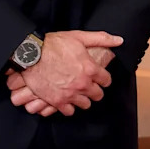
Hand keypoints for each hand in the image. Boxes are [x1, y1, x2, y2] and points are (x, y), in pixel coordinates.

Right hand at [7, 30, 122, 116]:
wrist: (31, 54)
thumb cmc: (53, 44)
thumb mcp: (78, 37)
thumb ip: (101, 39)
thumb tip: (119, 40)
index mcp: (90, 69)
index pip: (106, 80)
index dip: (103, 78)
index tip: (99, 77)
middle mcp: (83, 84)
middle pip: (97, 95)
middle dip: (94, 90)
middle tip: (88, 85)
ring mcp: (70, 94)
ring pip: (85, 104)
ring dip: (82, 99)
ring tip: (77, 93)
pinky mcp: (57, 101)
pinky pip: (69, 111)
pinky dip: (68, 107)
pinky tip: (66, 100)